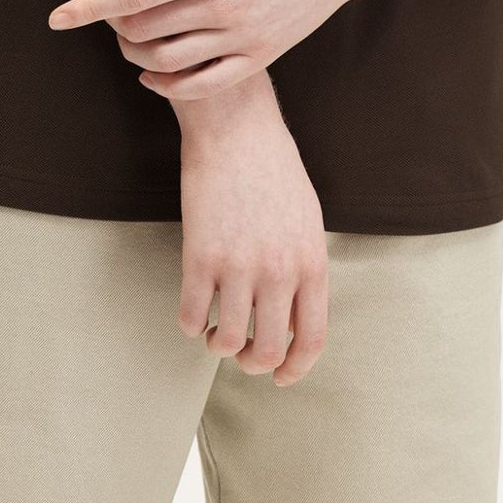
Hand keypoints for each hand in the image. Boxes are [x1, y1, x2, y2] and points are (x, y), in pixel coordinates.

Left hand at [46, 0, 361, 98]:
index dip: (89, 8)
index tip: (57, 18)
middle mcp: (226, 7)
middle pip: (145, 29)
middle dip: (113, 25)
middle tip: (104, 11)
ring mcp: (245, 36)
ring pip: (168, 62)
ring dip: (135, 54)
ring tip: (128, 36)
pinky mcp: (261, 55)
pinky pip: (204, 83)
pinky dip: (169, 84)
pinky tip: (152, 74)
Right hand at [177, 79, 328, 385]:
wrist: (236, 127)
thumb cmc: (274, 169)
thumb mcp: (307, 220)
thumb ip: (305, 270)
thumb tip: (292, 320)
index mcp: (312, 262)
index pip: (310, 340)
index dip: (294, 369)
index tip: (279, 375)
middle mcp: (279, 270)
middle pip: (266, 351)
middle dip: (252, 363)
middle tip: (241, 352)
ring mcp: (238, 264)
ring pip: (227, 341)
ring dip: (218, 346)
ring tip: (215, 330)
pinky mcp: (200, 255)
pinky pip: (191, 316)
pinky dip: (190, 323)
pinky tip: (193, 310)